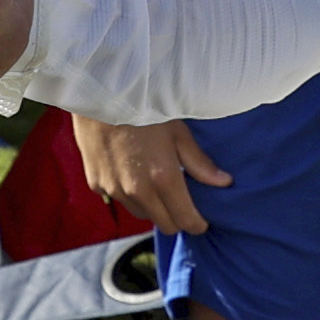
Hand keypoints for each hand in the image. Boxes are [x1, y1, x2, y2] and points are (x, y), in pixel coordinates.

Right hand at [75, 114, 230, 235]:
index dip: (197, 224)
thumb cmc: (144, 107)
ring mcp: (114, 190)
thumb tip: (224, 182)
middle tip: (181, 201)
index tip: (201, 220)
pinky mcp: (96, 184)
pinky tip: (129, 169)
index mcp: (163, 178)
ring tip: (154, 181)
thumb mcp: (178, 131)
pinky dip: (127, 193)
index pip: (185, 220)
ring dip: (151, 206)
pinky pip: (118, 199)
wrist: (100, 94)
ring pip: (141, 214)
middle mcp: (138, 191)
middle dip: (176, 218)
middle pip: (164, 225)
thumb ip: (199, 162)